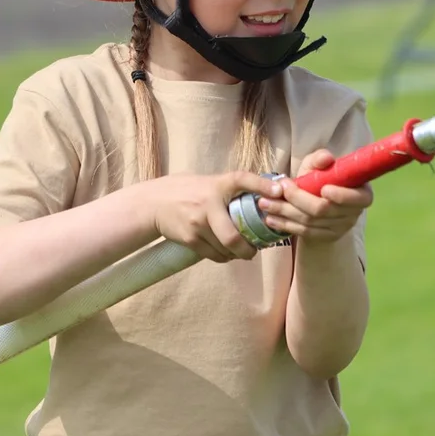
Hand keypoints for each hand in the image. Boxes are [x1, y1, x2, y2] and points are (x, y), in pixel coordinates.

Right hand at [148, 171, 283, 262]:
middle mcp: (208, 203)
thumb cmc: (187, 190)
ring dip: (236, 254)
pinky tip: (224, 252)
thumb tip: (265, 191)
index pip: (242, 179)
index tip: (280, 190)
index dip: (262, 185)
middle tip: (255, 251)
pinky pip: (213, 254)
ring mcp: (197, 222)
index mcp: (217, 184)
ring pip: (225, 248)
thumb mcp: (208, 182)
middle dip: (248, 249)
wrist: (154, 203)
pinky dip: (223, 256)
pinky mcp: (190, 238)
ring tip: (240, 251)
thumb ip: (230, 188)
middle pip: (234, 236)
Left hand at [257, 149, 372, 244]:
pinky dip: (285, 225)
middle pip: (324, 209)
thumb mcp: (318, 166)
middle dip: (298, 198)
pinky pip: (304, 232)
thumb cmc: (319, 178)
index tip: (323, 188)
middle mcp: (354, 213)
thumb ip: (319, 159)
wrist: (317, 201)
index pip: (357, 198)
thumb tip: (326, 158)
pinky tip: (270, 219)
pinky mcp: (325, 238)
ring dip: (285, 212)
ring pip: (310, 222)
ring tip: (265, 203)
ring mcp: (340, 228)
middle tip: (279, 187)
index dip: (342, 195)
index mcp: (361, 193)